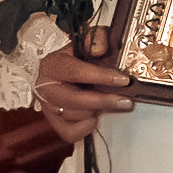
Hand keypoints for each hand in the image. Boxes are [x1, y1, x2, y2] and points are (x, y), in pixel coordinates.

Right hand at [34, 27, 131, 142]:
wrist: (60, 70)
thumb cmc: (77, 56)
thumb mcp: (88, 40)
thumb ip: (96, 38)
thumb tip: (100, 50)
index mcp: (53, 64)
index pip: (76, 72)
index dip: (101, 77)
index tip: (124, 80)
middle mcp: (46, 87)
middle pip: (73, 100)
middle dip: (102, 101)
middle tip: (126, 101)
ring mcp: (47, 106)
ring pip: (74, 116)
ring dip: (96, 111)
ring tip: (112, 103)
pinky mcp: (52, 122)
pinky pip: (69, 133)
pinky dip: (85, 128)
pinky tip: (95, 118)